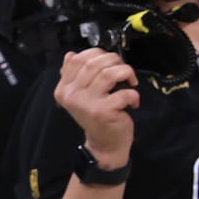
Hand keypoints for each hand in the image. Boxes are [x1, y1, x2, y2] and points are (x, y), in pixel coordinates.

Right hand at [53, 49, 138, 166]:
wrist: (104, 144)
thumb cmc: (97, 116)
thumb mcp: (82, 95)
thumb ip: (75, 75)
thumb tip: (71, 54)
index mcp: (64, 88)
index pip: (77, 59)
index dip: (98, 54)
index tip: (110, 62)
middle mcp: (71, 95)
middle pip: (94, 63)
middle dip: (115, 62)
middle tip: (124, 72)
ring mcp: (86, 103)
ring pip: (109, 74)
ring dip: (126, 73)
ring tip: (130, 83)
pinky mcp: (103, 111)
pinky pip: (124, 93)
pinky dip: (134, 95)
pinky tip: (132, 102)